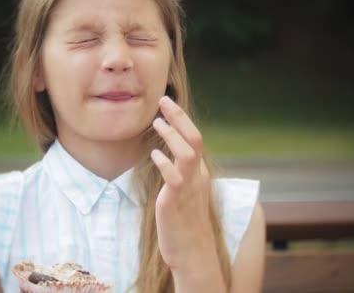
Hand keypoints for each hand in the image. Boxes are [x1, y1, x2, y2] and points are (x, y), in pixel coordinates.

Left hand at [151, 96, 216, 271]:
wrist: (193, 253)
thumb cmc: (186, 221)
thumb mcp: (187, 191)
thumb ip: (181, 171)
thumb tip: (170, 153)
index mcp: (199, 172)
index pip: (194, 138)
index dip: (181, 118)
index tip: (167, 102)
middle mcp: (197, 177)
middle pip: (194, 139)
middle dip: (179, 117)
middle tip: (163, 100)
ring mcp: (188, 189)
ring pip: (187, 154)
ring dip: (172, 136)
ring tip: (157, 123)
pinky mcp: (175, 203)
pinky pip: (174, 179)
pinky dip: (165, 164)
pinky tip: (154, 154)